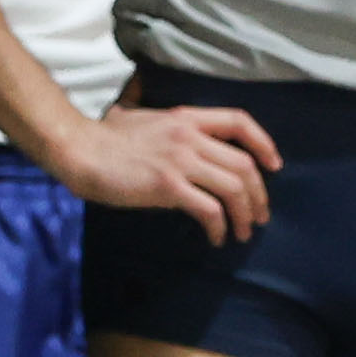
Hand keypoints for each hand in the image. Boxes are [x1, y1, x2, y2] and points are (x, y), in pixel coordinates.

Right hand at [55, 98, 281, 240]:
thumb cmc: (105, 138)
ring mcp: (180, 161)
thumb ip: (168, 127)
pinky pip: (209, 209)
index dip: (263, 143)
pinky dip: (219, 227)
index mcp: (186, 119)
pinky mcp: (168, 186)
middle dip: (258, 195)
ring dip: (244, 215)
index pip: (239, 121)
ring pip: (233, 188)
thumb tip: (178, 141)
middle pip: (243, 164)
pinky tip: (215, 238)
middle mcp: (189, 137)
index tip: (274, 165)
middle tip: (258, 217)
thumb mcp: (144, 118)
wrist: (81, 150)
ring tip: (242, 233)